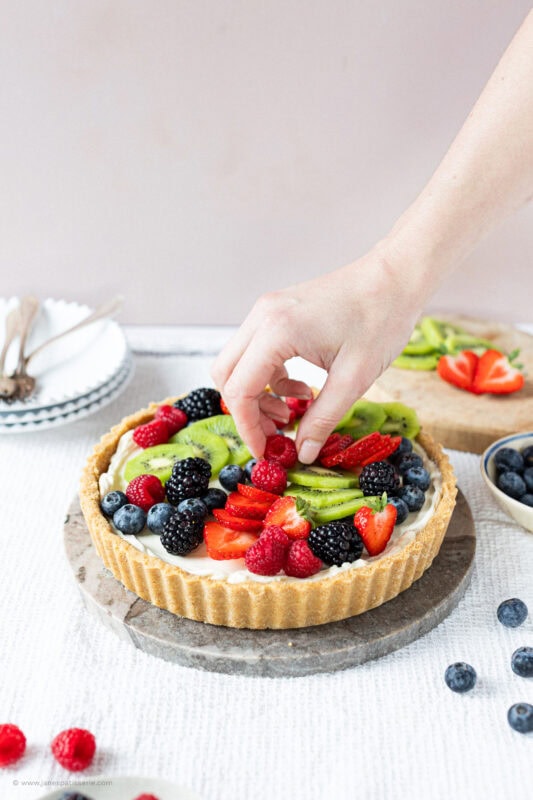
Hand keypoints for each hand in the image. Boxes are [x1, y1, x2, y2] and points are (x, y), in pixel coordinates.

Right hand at [211, 244, 423, 462]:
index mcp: (277, 332)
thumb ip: (323, 419)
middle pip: (227, 375)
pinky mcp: (276, 311)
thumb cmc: (381, 319)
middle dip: (246, 412)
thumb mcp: (354, 379)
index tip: (266, 452)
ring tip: (291, 413)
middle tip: (275, 436)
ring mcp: (267, 310)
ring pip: (238, 363)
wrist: (395, 277)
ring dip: (257, 394)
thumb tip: (303, 453)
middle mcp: (262, 317)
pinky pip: (255, 351)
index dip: (247, 427)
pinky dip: (269, 377)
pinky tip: (300, 388)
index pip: (240, 390)